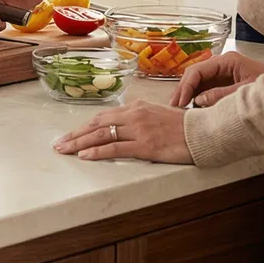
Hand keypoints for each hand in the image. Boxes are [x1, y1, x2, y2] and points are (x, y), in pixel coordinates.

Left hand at [53, 103, 192, 163]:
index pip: (103, 116)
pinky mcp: (145, 145)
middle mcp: (134, 115)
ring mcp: (139, 130)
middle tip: (59, 143)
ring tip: (64, 150)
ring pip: (101, 135)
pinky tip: (85, 155)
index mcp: (137, 107)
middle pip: (96, 124)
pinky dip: (97, 152)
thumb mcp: (160, 114)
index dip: (84, 126)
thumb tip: (127, 124)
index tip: (71, 134)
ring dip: (79, 143)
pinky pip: (115, 148)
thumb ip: (142, 118)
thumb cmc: (185, 126)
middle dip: (75, 134)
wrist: (204, 131)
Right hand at [172, 51, 263, 107]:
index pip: (198, 70)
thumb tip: (199, 101)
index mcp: (228, 61)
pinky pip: (205, 88)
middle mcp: (222, 65)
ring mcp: (222, 73)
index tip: (180, 101)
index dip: (186, 86)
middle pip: (194, 74)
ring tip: (179, 109)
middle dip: (183, 90)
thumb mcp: (246, 91)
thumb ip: (221, 95)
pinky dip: (196, 98)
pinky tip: (190, 108)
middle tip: (174, 106)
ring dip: (188, 94)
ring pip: (197, 82)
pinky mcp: (223, 83)